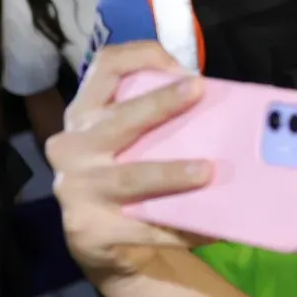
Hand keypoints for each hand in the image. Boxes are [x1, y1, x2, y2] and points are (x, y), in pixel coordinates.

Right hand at [49, 41, 209, 282]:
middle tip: (197, 92)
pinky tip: (212, 227)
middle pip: (119, 119)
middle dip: (159, 104)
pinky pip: (145, 227)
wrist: (96, 239)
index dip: (142, 57)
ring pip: (131, 178)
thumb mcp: (129, 143)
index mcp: (85, 114)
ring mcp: (76, 188)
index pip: (105, 68)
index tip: (184, 68)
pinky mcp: (89, 229)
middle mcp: (74, 145)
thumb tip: (223, 110)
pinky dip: (182, 228)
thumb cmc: (124, 176)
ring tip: (207, 171)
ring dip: (171, 174)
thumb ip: (157, 123)